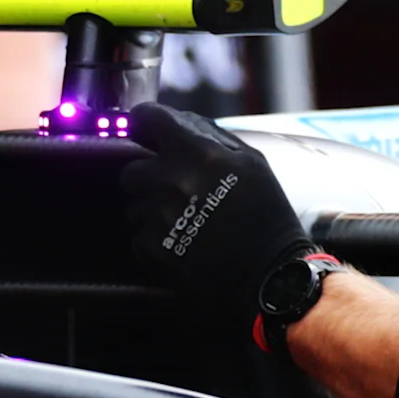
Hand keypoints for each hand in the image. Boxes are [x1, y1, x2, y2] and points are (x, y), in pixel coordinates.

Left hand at [118, 102, 314, 339]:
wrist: (267, 279)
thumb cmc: (266, 218)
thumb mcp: (252, 164)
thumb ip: (212, 137)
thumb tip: (179, 122)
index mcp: (200, 155)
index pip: (148, 118)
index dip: (145, 123)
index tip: (146, 131)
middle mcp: (172, 182)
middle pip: (131, 169)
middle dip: (149, 177)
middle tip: (175, 191)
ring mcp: (157, 217)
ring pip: (132, 204)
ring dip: (150, 209)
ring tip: (184, 221)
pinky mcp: (149, 249)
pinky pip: (137, 235)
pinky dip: (154, 239)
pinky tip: (181, 243)